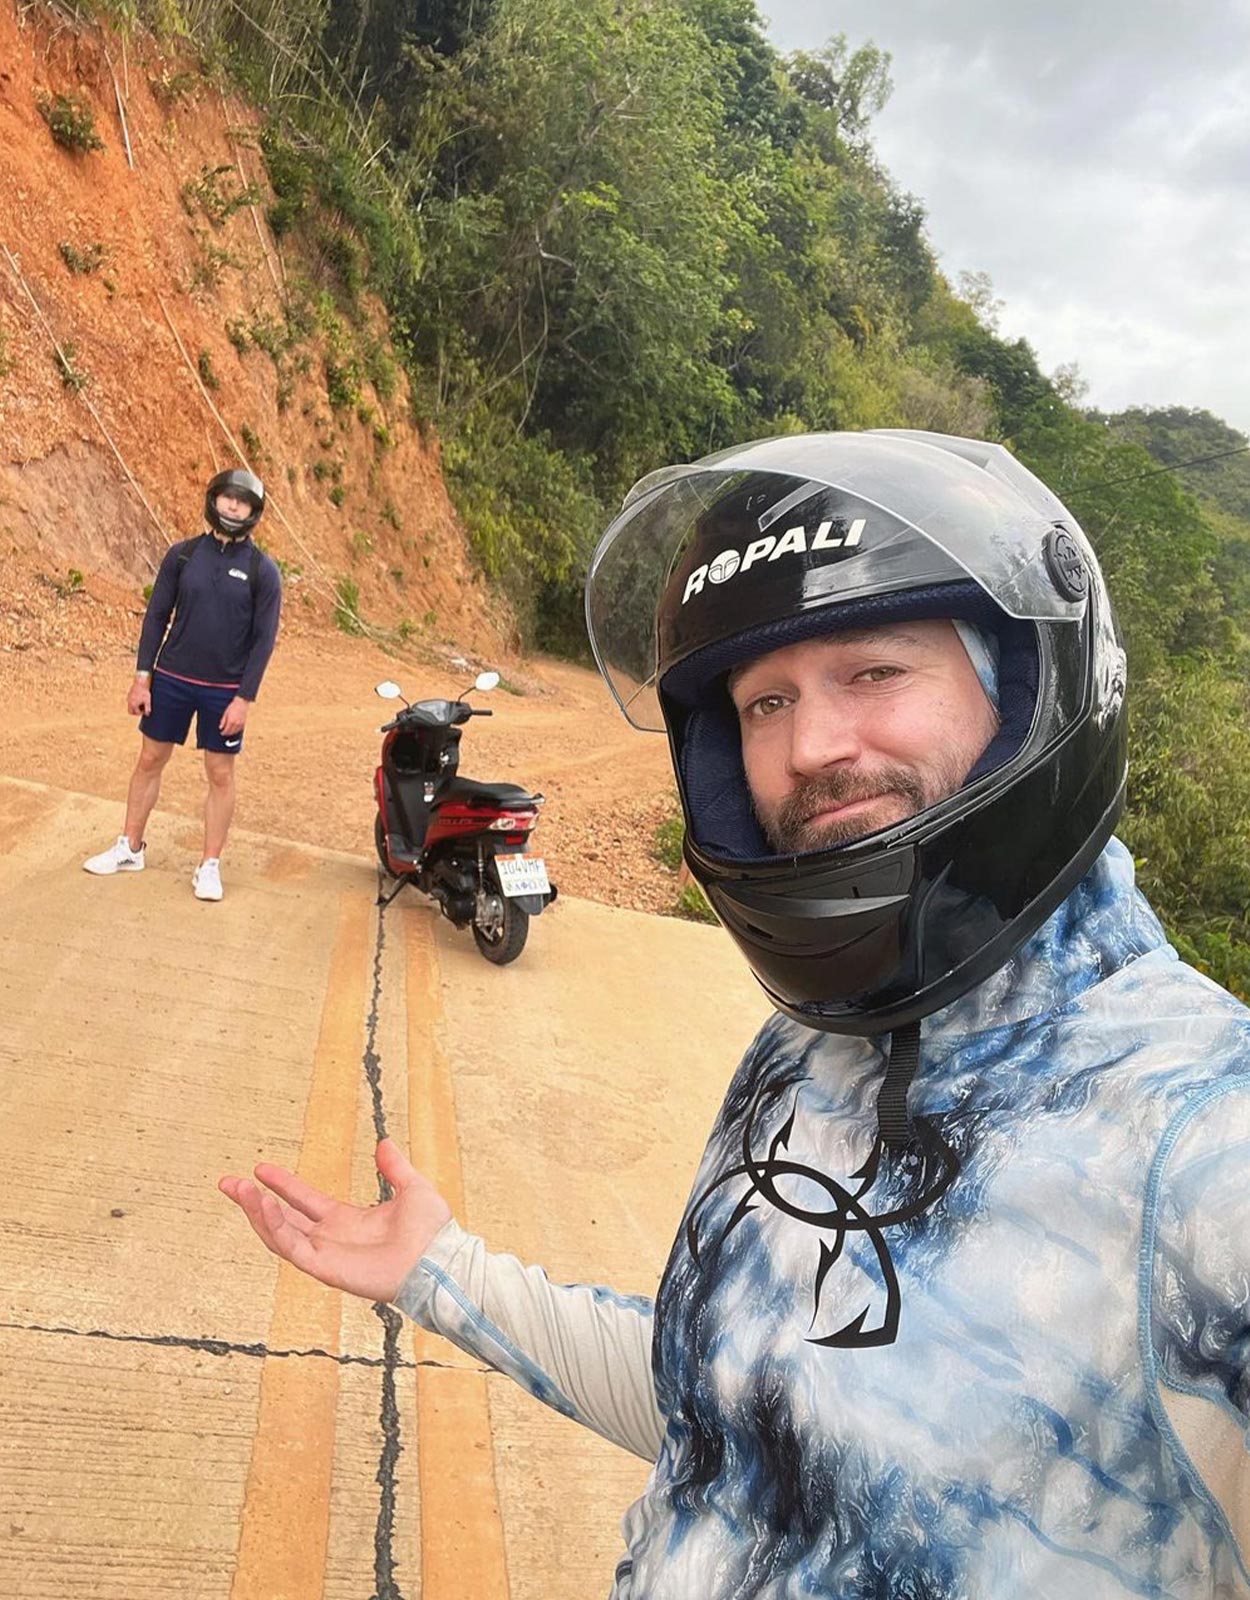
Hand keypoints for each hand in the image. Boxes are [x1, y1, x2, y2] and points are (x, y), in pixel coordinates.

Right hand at [127, 677, 151, 716]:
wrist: (140, 683)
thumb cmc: (144, 692)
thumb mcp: (147, 701)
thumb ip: (147, 708)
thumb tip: (147, 714)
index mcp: (134, 705)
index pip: (136, 713)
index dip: (142, 713)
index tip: (146, 710)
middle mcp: (129, 702)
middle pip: (130, 712)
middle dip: (136, 712)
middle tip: (142, 710)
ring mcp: (128, 699)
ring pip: (129, 707)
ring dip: (134, 708)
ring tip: (141, 704)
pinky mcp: (128, 695)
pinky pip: (130, 702)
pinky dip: (133, 703)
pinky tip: (139, 699)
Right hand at [218, 1139, 451, 1302]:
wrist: (440, 1259)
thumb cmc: (432, 1233)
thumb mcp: (412, 1187)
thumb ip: (394, 1167)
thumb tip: (385, 1142)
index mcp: (347, 1221)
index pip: (304, 1200)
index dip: (282, 1184)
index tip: (260, 1168)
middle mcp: (331, 1238)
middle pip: (282, 1219)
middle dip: (252, 1202)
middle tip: (226, 1182)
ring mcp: (326, 1254)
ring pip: (280, 1233)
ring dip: (257, 1212)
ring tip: (238, 1189)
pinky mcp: (326, 1268)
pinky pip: (292, 1247)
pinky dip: (275, 1227)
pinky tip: (262, 1205)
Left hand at [219, 695, 249, 736]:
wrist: (241, 703)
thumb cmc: (232, 707)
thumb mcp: (226, 713)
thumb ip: (223, 721)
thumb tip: (220, 728)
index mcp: (231, 721)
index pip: (227, 730)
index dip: (224, 732)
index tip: (222, 733)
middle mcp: (236, 724)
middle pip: (231, 732)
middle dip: (227, 733)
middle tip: (224, 733)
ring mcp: (241, 723)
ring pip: (236, 731)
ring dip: (232, 733)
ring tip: (229, 732)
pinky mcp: (244, 722)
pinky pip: (240, 729)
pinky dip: (236, 730)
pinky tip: (234, 729)